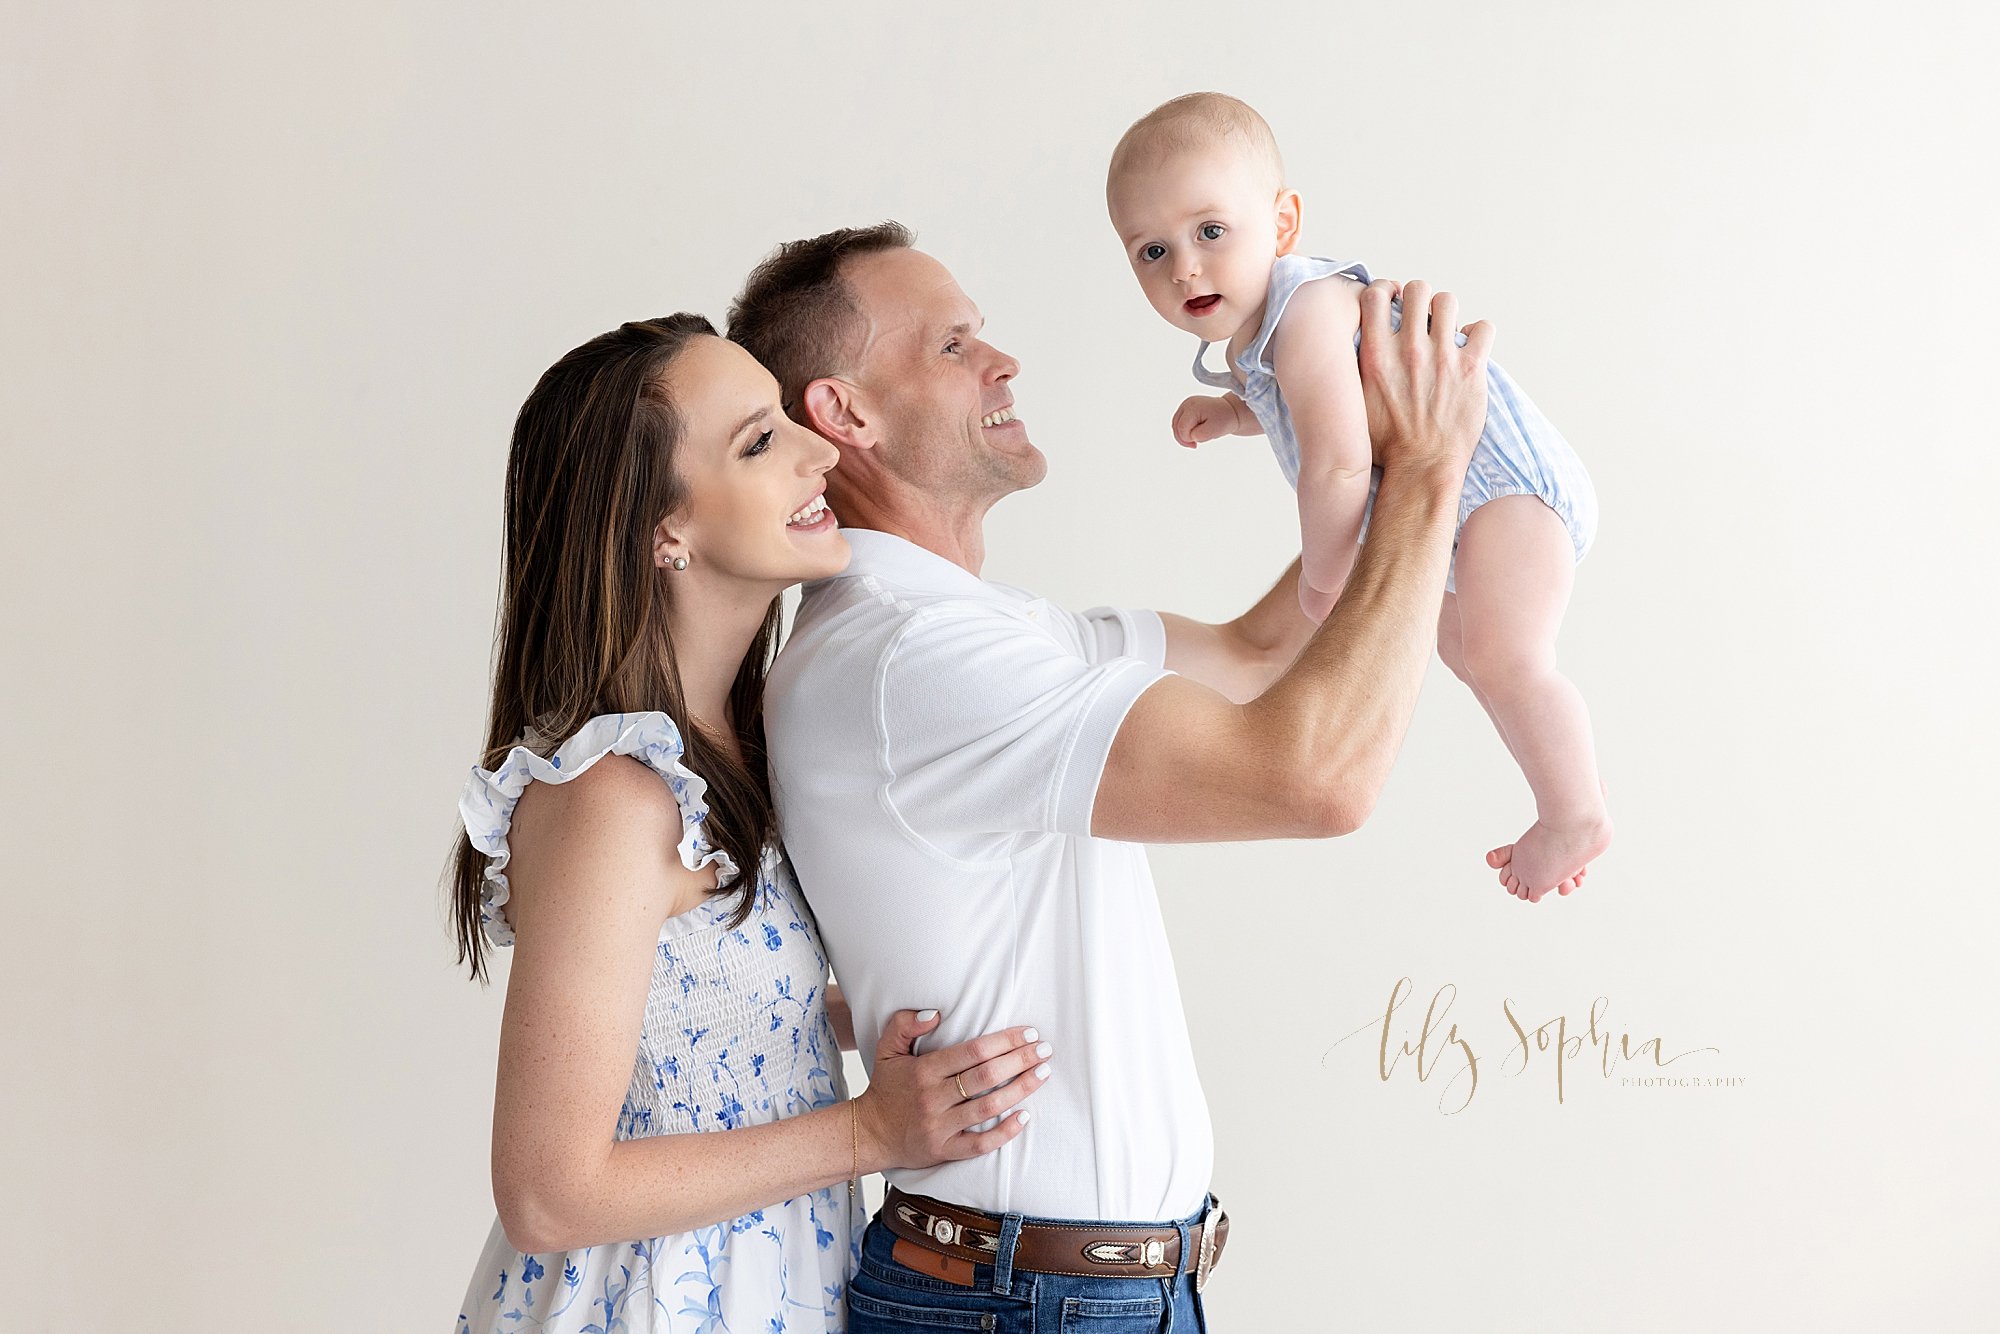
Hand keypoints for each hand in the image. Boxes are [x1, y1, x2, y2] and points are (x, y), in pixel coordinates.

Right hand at [854, 1010, 1049, 1171]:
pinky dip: (1005, 1132)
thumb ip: (905, 1024)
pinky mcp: (944, 1150)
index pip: (972, 1051)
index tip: (1028, 1034)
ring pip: (988, 1107)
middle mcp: (934, 1098)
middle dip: (1020, 1061)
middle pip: (986, 1077)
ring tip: (1043, 1075)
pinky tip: (1025, 1117)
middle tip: (1045, 1050)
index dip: (1004, 1041)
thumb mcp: (887, 1048)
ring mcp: (940, 1126)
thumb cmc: (885, 1087)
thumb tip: (935, 1013)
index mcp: (924, 1070)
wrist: (869, 1134)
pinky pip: (980, 1144)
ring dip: (1021, 1090)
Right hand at [1172, 394, 1239, 447]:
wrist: (1231, 411)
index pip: (1181, 428)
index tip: (1197, 444)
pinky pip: (1179, 422)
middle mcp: (1187, 403)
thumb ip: (1198, 435)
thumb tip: (1188, 436)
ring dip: (1183, 435)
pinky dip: (1184, 430)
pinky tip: (1192, 435)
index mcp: (1193, 407)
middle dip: (1183, 438)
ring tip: (1193, 441)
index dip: (1187, 439)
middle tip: (1194, 445)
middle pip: (1175, 426)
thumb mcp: (1213, 431)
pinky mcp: (1186, 408)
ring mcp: (1186, 404)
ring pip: (1175, 424)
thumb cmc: (1224, 419)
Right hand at [1356, 278, 1491, 476]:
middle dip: (1419, 300)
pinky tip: (1471, 348)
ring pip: (1449, 301)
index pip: (1376, 295)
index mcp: (1376, 355)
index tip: (1391, 304)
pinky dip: (1479, 334)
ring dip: (1447, 313)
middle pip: (1417, 289)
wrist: (1422, 469)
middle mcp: (1409, 350)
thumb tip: (1351, 352)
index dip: (1385, 292)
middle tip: (1421, 320)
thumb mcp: (1355, 405)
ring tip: (1445, 331)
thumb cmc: (1387, 445)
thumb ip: (1356, 372)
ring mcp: (1442, 357)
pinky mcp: (1472, 369)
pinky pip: (1484, 328)